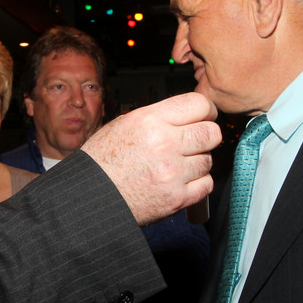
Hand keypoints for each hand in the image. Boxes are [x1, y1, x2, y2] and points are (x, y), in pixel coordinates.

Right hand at [83, 93, 219, 224]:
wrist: (90, 196)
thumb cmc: (102, 161)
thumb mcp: (125, 124)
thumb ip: (160, 117)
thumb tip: (188, 114)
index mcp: (150, 120)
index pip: (200, 104)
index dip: (206, 110)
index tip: (204, 117)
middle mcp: (164, 143)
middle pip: (212, 132)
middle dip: (207, 136)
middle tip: (196, 142)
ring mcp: (172, 172)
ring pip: (209, 160)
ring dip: (198, 162)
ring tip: (178, 165)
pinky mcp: (176, 197)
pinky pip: (206, 184)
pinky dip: (197, 183)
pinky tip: (181, 181)